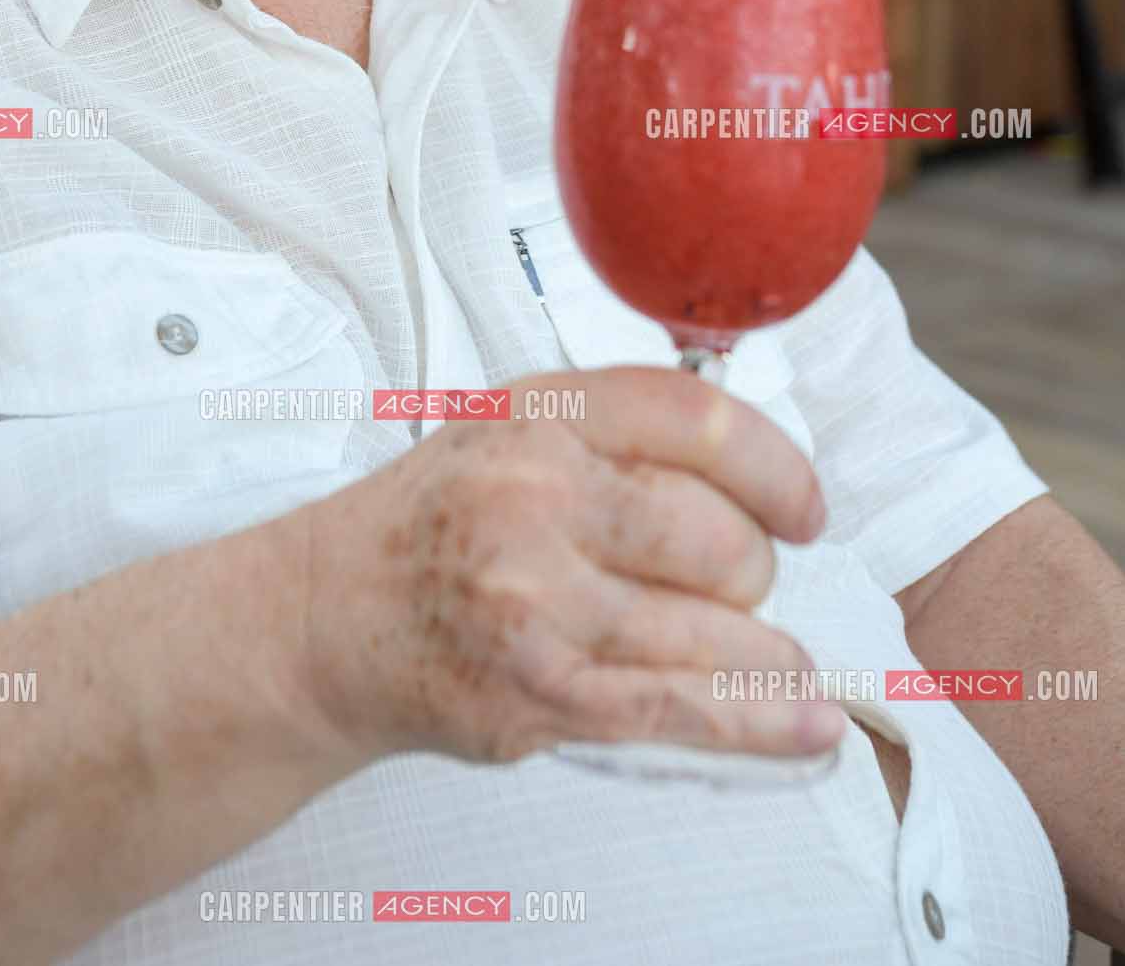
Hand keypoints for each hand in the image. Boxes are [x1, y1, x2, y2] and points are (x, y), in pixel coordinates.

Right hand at [294, 366, 841, 767]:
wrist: (329, 615)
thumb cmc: (437, 518)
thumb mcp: (512, 427)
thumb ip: (619, 429)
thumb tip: (755, 463)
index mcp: (539, 418)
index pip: (699, 421)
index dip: (776, 467)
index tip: (804, 506)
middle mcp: (538, 500)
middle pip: (721, 535)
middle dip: (752, 566)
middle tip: (732, 578)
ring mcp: (541, 604)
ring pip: (715, 630)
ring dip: (762, 648)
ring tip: (776, 653)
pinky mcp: (545, 694)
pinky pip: (687, 708)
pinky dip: (765, 720)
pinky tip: (810, 720)